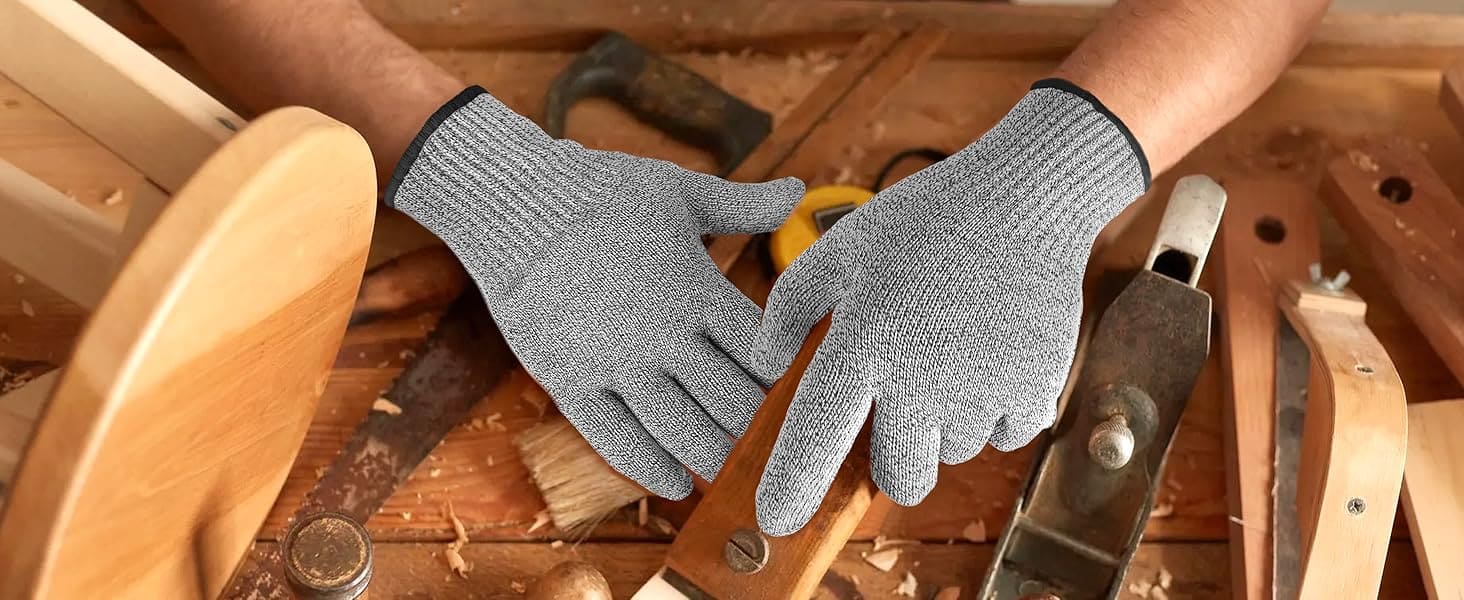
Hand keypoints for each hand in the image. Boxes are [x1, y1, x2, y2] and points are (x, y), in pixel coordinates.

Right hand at [388, 87, 803, 499]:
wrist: (515, 206)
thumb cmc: (603, 194)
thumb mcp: (680, 192)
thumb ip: (742, 205)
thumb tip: (798, 188)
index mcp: (698, 289)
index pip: (764, 356)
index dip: (778, 375)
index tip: (773, 378)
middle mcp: (664, 335)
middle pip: (735, 405)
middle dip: (751, 420)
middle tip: (753, 427)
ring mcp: (617, 365)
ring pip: (688, 436)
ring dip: (713, 454)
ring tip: (720, 458)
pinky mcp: (572, 385)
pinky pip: (621, 444)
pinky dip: (656, 472)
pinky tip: (677, 485)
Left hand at [751, 82, 1148, 534]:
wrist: (1022, 201)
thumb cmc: (919, 224)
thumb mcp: (840, 249)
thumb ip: (790, 307)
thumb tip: (762, 363)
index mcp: (863, 343)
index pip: (817, 434)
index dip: (792, 486)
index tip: (776, 521)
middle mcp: (922, 380)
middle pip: (901, 480)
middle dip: (895, 462)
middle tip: (900, 410)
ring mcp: (982, 392)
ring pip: (953, 453)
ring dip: (945, 424)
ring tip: (950, 353)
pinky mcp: (1034, 391)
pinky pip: (1004, 433)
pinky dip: (995, 409)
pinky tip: (989, 353)